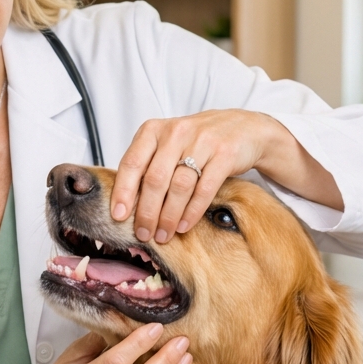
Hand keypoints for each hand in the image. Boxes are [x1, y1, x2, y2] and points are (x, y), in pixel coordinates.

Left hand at [111, 110, 343, 243]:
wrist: (244, 128)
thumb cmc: (197, 141)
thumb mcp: (167, 144)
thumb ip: (147, 165)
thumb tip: (125, 204)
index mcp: (154, 129)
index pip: (132, 162)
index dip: (123, 192)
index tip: (118, 216)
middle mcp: (176, 132)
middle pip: (155, 179)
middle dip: (147, 212)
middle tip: (143, 233)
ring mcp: (202, 142)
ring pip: (179, 186)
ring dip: (169, 216)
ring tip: (163, 234)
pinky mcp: (224, 154)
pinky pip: (204, 190)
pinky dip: (192, 212)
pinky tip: (184, 226)